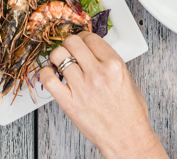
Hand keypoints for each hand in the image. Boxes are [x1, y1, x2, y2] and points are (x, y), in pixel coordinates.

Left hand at [40, 34, 167, 158]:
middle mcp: (98, 73)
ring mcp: (82, 88)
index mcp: (114, 65)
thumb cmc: (130, 114)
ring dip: (56, 56)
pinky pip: (49, 80)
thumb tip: (96, 53)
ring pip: (59, 56)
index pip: (91, 38)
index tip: (81, 42)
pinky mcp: (70, 103)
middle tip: (69, 50)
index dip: (83, 37)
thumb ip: (112, 63)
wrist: (127, 137)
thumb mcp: (128, 79)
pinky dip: (46, 73)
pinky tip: (50, 74)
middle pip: (73, 42)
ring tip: (59, 62)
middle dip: (69, 43)